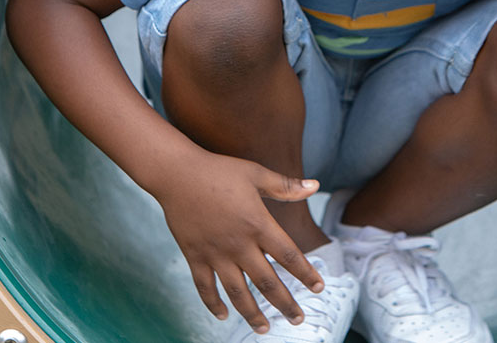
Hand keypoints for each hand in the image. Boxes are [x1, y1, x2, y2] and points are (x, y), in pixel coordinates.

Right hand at [154, 150, 322, 332]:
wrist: (177, 173)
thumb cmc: (219, 170)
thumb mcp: (255, 174)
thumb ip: (285, 185)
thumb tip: (315, 185)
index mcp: (257, 224)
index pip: (288, 255)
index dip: (305, 273)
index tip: (318, 288)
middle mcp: (239, 244)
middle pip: (267, 283)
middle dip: (285, 304)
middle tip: (298, 319)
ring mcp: (215, 254)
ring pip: (237, 293)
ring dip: (252, 314)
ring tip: (265, 329)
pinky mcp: (194, 256)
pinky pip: (204, 287)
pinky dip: (213, 304)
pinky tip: (223, 316)